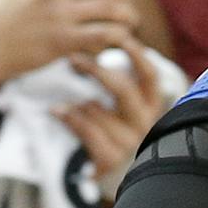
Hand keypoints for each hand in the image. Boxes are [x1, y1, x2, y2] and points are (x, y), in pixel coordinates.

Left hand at [57, 49, 169, 195]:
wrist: (114, 170)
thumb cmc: (115, 125)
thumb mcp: (123, 102)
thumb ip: (120, 78)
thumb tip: (104, 42)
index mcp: (151, 103)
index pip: (150, 75)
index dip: (137, 55)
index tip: (119, 36)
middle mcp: (144, 121)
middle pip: (123, 90)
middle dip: (96, 72)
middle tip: (73, 59)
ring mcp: (129, 141)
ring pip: (98, 111)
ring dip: (77, 101)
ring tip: (61, 97)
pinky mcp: (111, 157)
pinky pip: (86, 132)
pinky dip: (69, 119)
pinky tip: (55, 110)